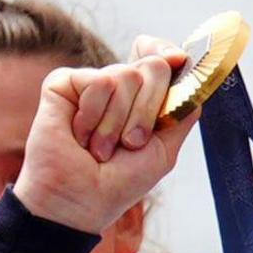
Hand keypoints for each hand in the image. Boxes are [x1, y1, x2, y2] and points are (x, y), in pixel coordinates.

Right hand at [16, 39, 196, 235]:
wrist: (82, 199)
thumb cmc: (121, 181)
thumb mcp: (165, 148)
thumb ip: (181, 110)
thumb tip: (188, 68)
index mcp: (143, 98)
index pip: (159, 56)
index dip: (170, 53)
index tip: (179, 61)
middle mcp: (118, 85)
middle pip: (153, 67)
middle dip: (149, 111)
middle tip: (131, 143)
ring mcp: (91, 83)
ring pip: (126, 75)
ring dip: (119, 122)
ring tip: (102, 147)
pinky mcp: (63, 83)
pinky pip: (98, 81)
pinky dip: (95, 115)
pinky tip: (80, 134)